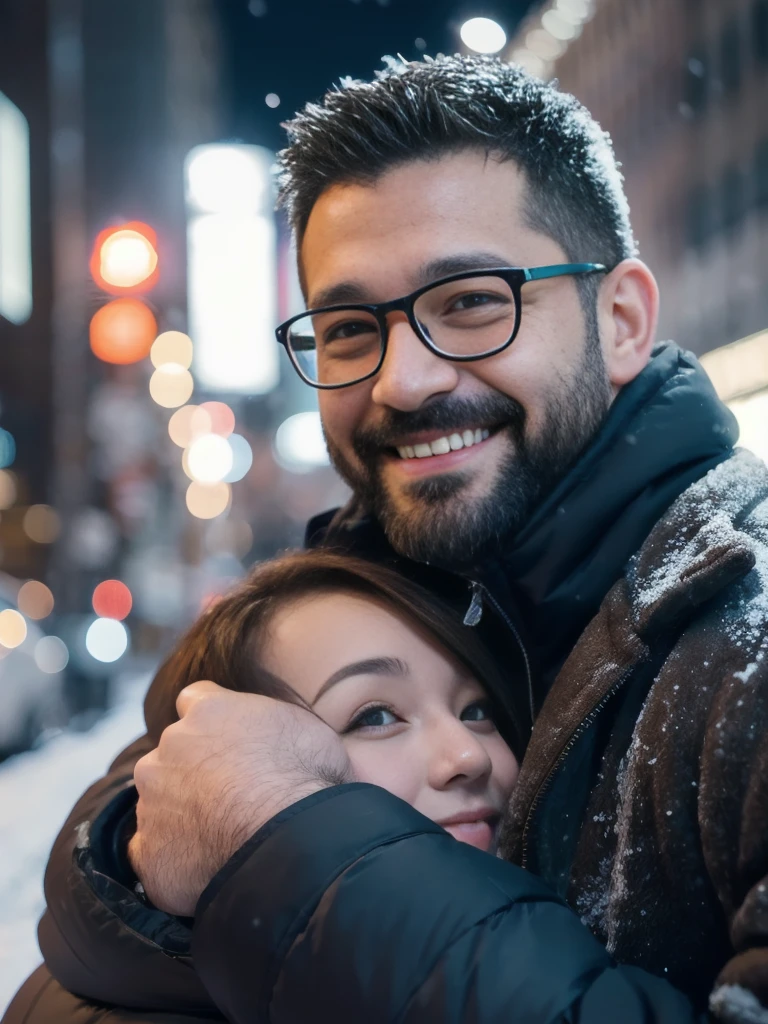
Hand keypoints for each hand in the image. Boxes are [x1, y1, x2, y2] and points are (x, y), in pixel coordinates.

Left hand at [129, 681, 351, 915]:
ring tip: (221, 834)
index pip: (193, 699)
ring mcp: (152, 799)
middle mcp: (171, 747)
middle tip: (231, 794)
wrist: (288, 840)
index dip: (210, 720)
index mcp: (208, 711)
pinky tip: (201, 866)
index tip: (227, 739)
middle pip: (172, 752)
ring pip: (159, 799)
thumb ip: (273, 726)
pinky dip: (171, 856)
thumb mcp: (304, 728)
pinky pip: (150, 850)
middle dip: (193, 769)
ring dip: (181, 812)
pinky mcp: (147, 849)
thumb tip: (280, 740)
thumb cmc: (306, 777)